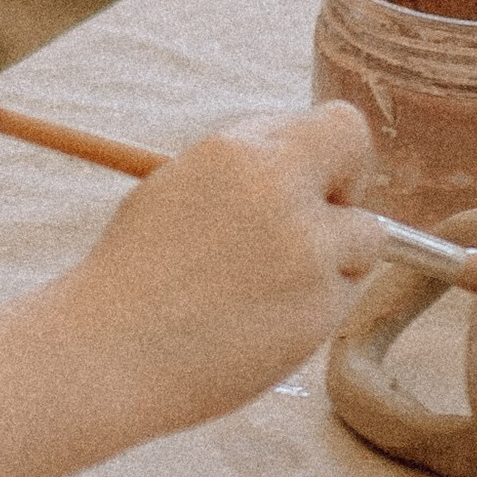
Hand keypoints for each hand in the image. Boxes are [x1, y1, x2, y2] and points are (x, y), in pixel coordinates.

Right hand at [58, 103, 381, 445]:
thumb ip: (248, 171)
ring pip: (366, 240)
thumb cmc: (135, 275)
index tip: (311, 184)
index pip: (339, 126)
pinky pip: (342, 298)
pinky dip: (314, 309)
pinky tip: (261, 323)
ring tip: (269, 288)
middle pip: (359, 168)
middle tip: (305, 233)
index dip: (333, 157)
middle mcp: (280, 192)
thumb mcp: (180, 187)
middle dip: (343, 197)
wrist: (110, 350)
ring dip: (333, 260)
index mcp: (239, 152)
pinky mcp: (318, 311)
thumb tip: (303, 168)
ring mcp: (306, 253)